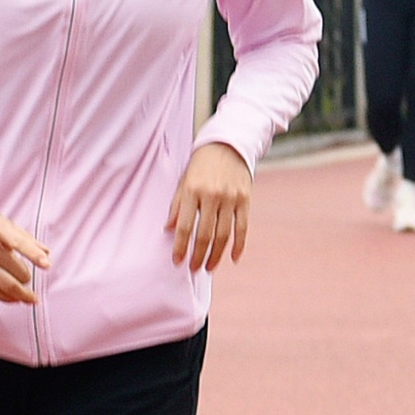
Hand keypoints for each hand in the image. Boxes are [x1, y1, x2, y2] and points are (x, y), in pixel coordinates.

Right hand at [0, 209, 52, 303]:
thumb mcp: (3, 223)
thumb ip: (25, 238)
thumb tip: (46, 253)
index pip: (19, 242)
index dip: (34, 255)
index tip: (46, 265)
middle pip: (15, 270)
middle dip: (27, 277)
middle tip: (28, 278)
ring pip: (5, 285)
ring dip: (22, 294)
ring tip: (30, 298)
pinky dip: (6, 297)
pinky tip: (14, 299)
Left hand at [167, 140, 252, 271]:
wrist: (228, 144)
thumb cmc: (201, 165)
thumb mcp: (184, 181)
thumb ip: (177, 206)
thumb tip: (169, 230)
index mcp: (192, 191)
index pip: (185, 226)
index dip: (181, 247)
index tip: (177, 261)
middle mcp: (211, 195)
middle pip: (204, 234)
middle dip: (198, 256)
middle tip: (194, 269)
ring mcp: (230, 198)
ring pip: (223, 235)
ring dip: (216, 255)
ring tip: (209, 267)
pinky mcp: (245, 199)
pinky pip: (242, 227)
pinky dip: (239, 245)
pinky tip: (233, 259)